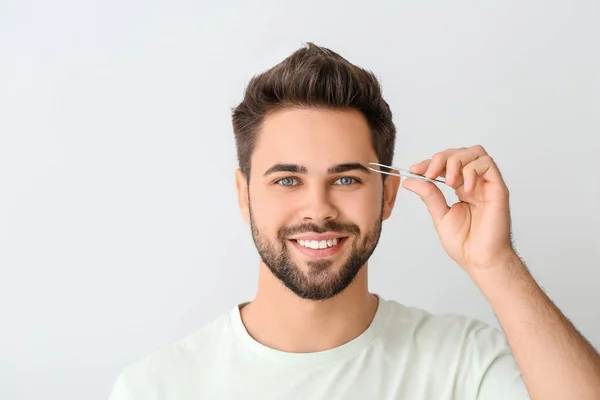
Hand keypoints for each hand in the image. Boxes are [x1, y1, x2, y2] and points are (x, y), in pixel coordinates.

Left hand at [402, 145, 515, 272]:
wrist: (479, 259)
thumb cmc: (465, 243)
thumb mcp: (439, 214)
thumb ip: (428, 194)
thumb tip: (410, 180)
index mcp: (460, 187)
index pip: (445, 164)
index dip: (429, 162)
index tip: (414, 170)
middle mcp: (474, 182)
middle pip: (459, 152)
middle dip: (441, 158)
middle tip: (429, 173)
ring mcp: (486, 184)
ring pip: (475, 152)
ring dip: (456, 161)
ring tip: (448, 181)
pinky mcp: (498, 188)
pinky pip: (487, 164)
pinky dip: (472, 171)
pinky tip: (465, 189)